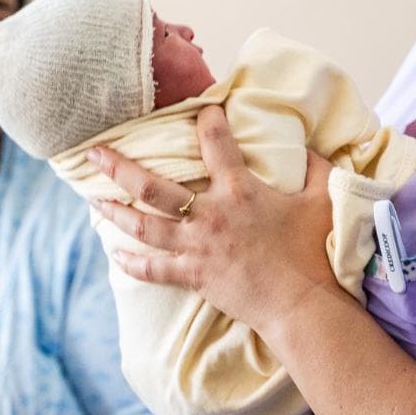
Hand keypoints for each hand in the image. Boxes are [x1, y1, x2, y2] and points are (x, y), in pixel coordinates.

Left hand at [86, 105, 339, 334]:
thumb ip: (316, 169)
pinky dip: (131, 262)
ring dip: (114, 211)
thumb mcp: (322, 200)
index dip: (207, 120)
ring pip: (142, 226)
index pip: (216, 142)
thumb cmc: (314, 252)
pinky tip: (115, 254)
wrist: (301, 305)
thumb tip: (310, 148)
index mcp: (239, 190)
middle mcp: (209, 215)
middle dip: (118, 167)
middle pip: (151, 187)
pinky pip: (153, 269)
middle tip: (93, 152)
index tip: (201, 109)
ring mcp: (196, 247)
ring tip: (93, 199)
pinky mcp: (194, 276)